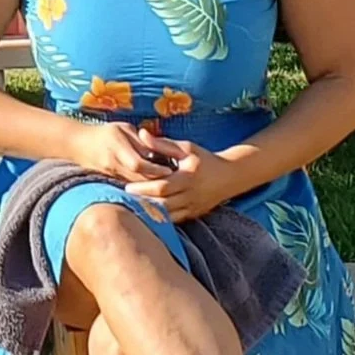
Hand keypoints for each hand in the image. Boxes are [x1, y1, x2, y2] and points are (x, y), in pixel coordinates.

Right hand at [68, 121, 173, 184]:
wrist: (79, 144)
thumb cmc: (106, 132)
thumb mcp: (124, 128)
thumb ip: (141, 139)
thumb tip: (160, 151)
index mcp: (116, 145)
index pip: (138, 163)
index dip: (155, 168)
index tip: (170, 170)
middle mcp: (112, 161)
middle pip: (138, 177)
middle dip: (156, 181)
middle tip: (174, 183)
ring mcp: (110, 172)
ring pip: (134, 185)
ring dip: (150, 188)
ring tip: (168, 188)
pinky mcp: (110, 180)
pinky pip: (129, 186)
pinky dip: (142, 189)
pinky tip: (154, 190)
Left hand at [123, 132, 239, 220]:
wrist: (229, 177)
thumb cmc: (204, 159)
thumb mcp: (185, 148)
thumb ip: (162, 143)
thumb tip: (141, 134)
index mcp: (188, 177)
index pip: (162, 187)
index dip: (144, 188)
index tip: (127, 186)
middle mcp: (191, 195)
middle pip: (162, 204)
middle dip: (142, 202)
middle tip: (124, 198)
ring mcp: (192, 208)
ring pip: (167, 216)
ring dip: (149, 212)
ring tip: (132, 205)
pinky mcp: (193, 215)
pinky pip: (173, 221)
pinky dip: (159, 218)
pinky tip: (146, 213)